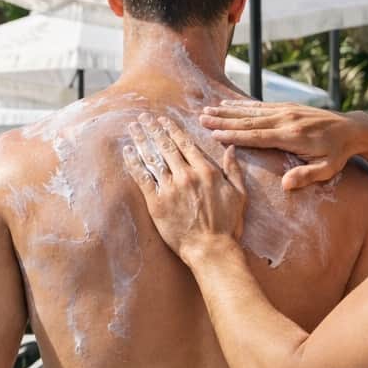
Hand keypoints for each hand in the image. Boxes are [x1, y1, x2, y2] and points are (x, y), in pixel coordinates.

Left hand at [121, 114, 246, 265]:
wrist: (211, 249)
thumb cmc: (227, 225)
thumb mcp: (239, 194)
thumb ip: (234, 169)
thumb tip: (230, 148)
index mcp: (206, 171)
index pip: (185, 143)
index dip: (172, 129)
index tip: (163, 119)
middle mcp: (187, 175)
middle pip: (166, 146)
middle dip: (153, 129)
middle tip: (143, 117)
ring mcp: (170, 188)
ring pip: (153, 158)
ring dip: (142, 140)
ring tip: (133, 128)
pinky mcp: (157, 203)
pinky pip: (142, 178)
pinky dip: (134, 163)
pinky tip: (127, 152)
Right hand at [201, 100, 367, 189]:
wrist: (352, 128)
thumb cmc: (338, 153)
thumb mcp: (327, 169)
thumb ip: (306, 176)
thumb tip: (285, 185)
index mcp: (292, 136)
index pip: (257, 136)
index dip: (234, 136)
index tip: (214, 135)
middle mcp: (286, 120)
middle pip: (249, 121)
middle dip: (224, 120)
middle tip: (201, 119)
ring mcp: (286, 111)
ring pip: (251, 111)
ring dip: (228, 111)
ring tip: (208, 110)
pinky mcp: (287, 107)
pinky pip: (260, 106)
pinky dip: (242, 106)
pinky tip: (229, 105)